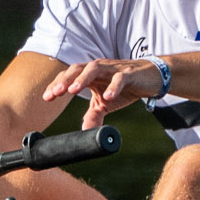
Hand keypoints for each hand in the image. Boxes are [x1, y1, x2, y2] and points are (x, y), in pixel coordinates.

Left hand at [40, 57, 163, 126]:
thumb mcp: (106, 103)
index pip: (68, 76)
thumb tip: (84, 131)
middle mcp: (98, 68)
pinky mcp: (130, 73)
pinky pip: (120, 78)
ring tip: (73, 90)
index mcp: (89, 74)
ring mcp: (113, 69)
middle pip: (77, 69)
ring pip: (95, 69)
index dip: (56, 85)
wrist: (152, 78)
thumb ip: (94, 114)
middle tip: (56, 93)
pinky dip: (113, 86)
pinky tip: (107, 97)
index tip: (47, 98)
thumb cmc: (125, 88)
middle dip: (65, 80)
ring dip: (83, 79)